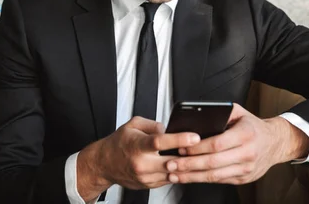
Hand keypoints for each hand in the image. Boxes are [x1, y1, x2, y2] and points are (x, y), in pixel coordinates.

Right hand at [77, 116, 200, 199]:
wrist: (105, 163)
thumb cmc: (119, 143)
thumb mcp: (133, 124)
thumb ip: (153, 124)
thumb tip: (168, 128)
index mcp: (137, 145)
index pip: (160, 142)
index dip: (179, 139)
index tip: (194, 137)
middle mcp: (141, 163)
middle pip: (171, 162)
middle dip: (189, 157)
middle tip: (203, 149)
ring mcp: (145, 176)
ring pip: (173, 174)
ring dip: (186, 167)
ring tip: (197, 158)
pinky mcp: (149, 185)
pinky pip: (169, 180)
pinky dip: (178, 173)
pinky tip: (183, 165)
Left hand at [164, 103, 308, 184]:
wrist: (275, 143)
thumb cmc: (253, 126)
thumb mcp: (239, 112)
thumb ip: (221, 112)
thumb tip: (199, 117)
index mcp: (246, 134)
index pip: (217, 144)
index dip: (197, 148)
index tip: (181, 148)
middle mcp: (247, 153)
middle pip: (213, 162)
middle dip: (189, 165)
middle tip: (171, 164)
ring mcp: (246, 169)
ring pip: (214, 176)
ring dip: (192, 176)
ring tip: (175, 175)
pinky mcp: (243, 179)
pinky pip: (220, 180)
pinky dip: (202, 180)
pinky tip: (189, 177)